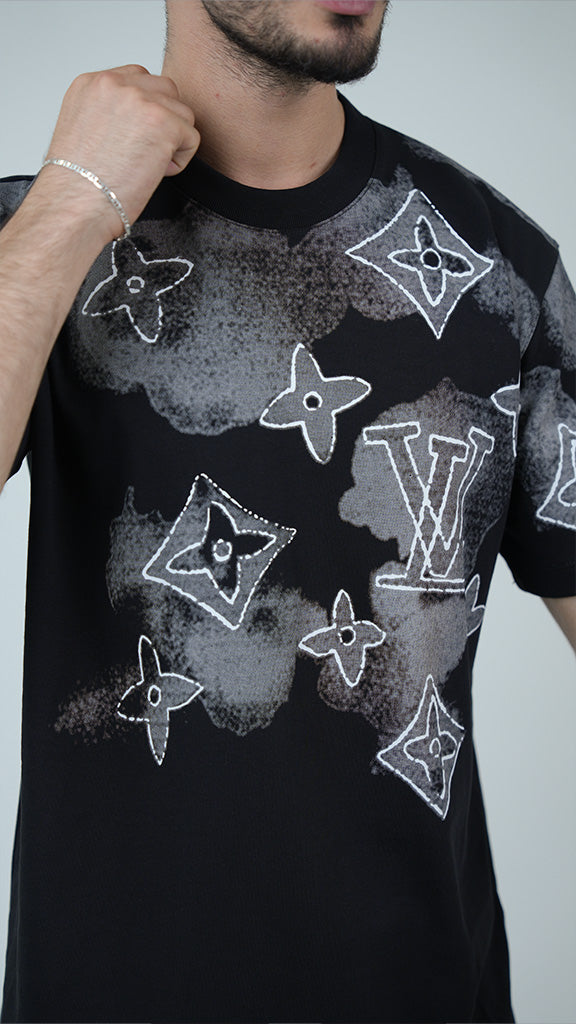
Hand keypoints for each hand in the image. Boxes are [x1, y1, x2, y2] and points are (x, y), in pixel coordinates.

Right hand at [37, 65, 199, 239]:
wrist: (74, 207)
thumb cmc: (76, 186)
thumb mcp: (82, 131)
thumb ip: (109, 113)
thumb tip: (136, 122)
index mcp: (90, 83)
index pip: (137, 79)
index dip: (145, 112)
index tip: (133, 140)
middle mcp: (113, 83)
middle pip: (165, 89)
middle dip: (164, 121)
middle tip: (144, 154)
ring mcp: (139, 99)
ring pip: (182, 113)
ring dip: (173, 142)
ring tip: (147, 166)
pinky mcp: (163, 121)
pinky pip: (191, 137)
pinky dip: (180, 161)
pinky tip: (155, 173)